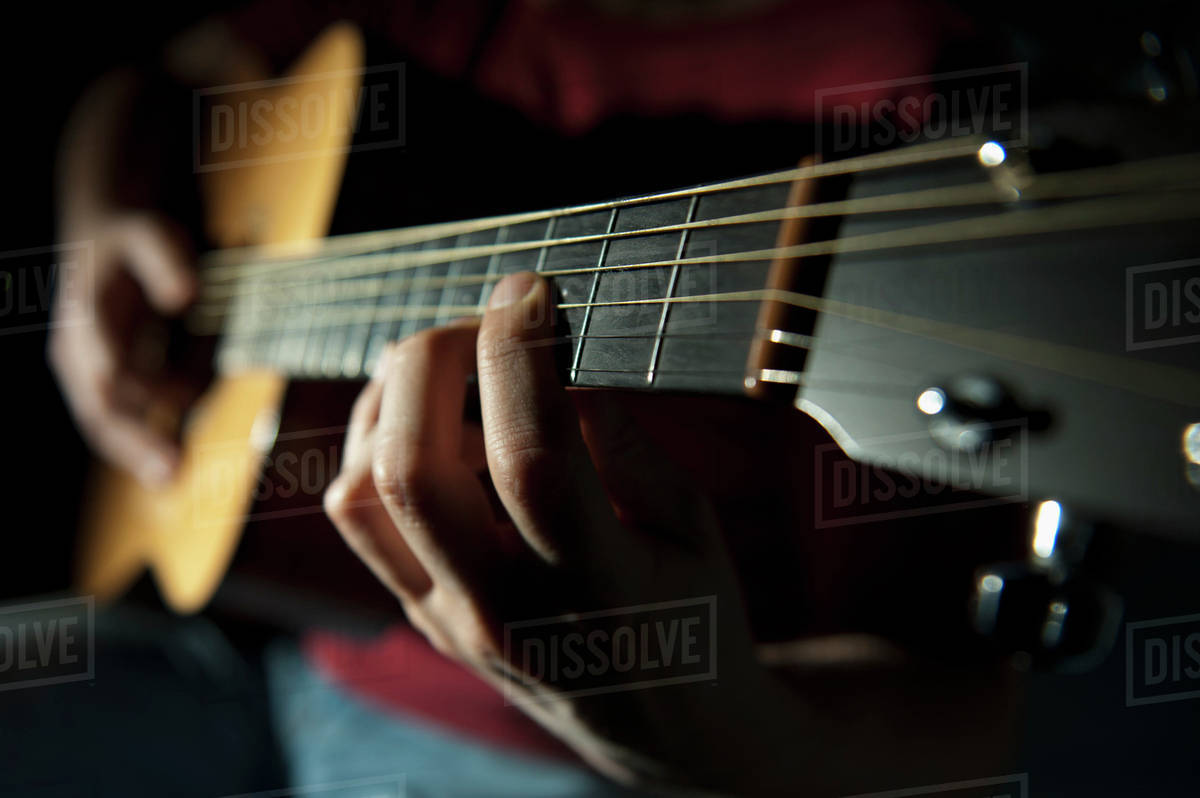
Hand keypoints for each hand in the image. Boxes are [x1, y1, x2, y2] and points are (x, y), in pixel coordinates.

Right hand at [48, 210, 195, 484]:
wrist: (104, 229)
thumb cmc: (129, 234)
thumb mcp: (150, 233)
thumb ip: (166, 261)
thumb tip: (184, 296)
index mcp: (85, 320)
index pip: (106, 374)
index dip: (134, 404)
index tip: (160, 429)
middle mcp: (80, 351)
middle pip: (100, 410)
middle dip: (133, 445)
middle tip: (169, 476)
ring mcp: (89, 366)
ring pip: (106, 420)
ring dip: (136, 449)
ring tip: (170, 476)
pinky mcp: (107, 373)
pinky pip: (121, 412)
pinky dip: (144, 432)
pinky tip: (174, 451)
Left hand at [323, 272, 786, 791]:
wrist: (670, 730)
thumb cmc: (698, 619)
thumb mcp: (697, 532)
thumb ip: (629, 453)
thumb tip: (558, 376)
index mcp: (599, 592)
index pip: (531, 459)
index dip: (520, 357)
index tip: (530, 292)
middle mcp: (507, 614)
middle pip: (412, 471)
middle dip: (431, 361)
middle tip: (481, 320)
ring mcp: (451, 623)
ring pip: (360, 494)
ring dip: (388, 402)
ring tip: (447, 365)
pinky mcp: (424, 619)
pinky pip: (363, 519)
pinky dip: (377, 444)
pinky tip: (429, 417)